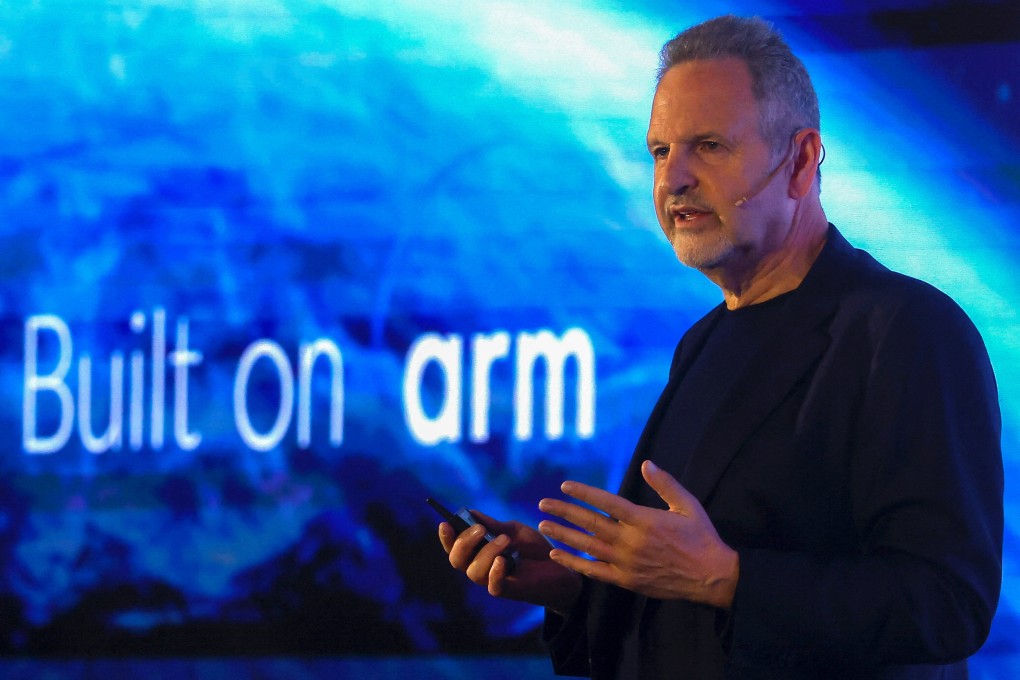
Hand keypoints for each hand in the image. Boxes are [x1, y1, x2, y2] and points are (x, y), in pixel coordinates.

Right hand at [438, 509, 582, 615]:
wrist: (560, 568)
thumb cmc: (533, 549)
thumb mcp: (514, 531)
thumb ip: (493, 525)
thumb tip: (470, 512)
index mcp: (478, 550)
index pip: (454, 545)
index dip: (446, 537)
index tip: (446, 523)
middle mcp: (480, 566)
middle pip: (457, 559)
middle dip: (464, 542)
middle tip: (481, 529)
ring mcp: (492, 579)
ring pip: (473, 571)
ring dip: (486, 552)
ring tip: (505, 540)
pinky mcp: (508, 591)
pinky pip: (493, 586)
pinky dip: (494, 573)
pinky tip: (503, 561)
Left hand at [537, 460, 738, 607]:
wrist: (712, 577)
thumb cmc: (701, 538)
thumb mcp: (688, 505)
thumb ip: (665, 484)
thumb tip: (646, 463)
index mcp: (645, 520)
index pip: (607, 502)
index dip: (584, 493)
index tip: (565, 485)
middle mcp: (631, 542)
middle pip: (591, 523)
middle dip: (565, 512)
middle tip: (543, 503)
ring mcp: (627, 563)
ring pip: (588, 547)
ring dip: (564, 535)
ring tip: (543, 525)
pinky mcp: (627, 581)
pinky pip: (594, 572)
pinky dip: (574, 563)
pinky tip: (558, 555)